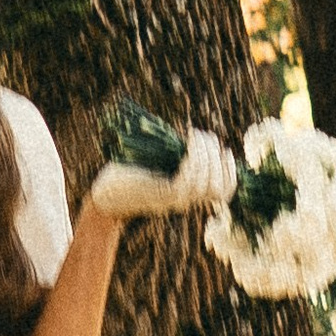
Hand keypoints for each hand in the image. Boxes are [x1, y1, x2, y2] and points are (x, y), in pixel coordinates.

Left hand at [85, 125, 236, 221]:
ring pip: (205, 182)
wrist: (104, 198)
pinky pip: (188, 178)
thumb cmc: (127, 178)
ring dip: (206, 154)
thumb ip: (174, 159)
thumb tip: (193, 138)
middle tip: (207, 136)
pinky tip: (189, 139)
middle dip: (218, 158)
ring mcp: (174, 199)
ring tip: (197, 134)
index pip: (224, 192)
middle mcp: (184, 201)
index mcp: (187, 195)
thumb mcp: (156, 166)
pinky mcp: (162, 193)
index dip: (231, 171)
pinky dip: (194, 157)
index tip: (227, 150)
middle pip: (219, 187)